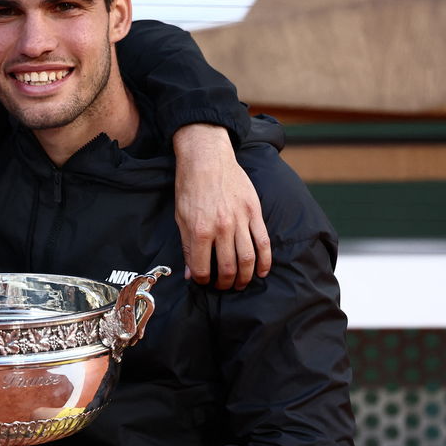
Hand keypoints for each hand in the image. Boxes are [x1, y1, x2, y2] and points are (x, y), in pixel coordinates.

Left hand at [172, 124, 270, 289]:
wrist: (207, 158)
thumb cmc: (190, 187)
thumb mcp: (181, 217)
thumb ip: (187, 246)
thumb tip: (191, 273)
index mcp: (200, 231)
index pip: (203, 268)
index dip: (203, 280)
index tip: (204, 281)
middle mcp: (222, 228)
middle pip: (228, 268)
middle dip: (226, 283)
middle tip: (224, 286)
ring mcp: (240, 220)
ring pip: (248, 258)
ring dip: (245, 277)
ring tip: (241, 283)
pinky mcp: (254, 212)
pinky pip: (263, 241)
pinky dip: (265, 260)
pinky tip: (262, 271)